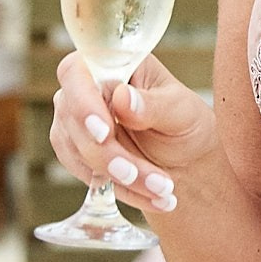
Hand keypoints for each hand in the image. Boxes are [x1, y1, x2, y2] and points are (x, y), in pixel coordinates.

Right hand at [50, 51, 217, 216]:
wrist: (187, 159)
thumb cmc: (186, 122)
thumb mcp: (181, 111)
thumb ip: (153, 105)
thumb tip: (123, 98)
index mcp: (114, 63)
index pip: (76, 70)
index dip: (82, 101)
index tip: (104, 133)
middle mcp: (87, 88)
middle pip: (73, 119)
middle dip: (108, 154)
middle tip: (139, 174)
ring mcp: (75, 121)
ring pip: (77, 150)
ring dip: (117, 176)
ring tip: (160, 188)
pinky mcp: (76, 151)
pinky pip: (83, 173)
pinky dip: (118, 188)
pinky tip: (150, 197)